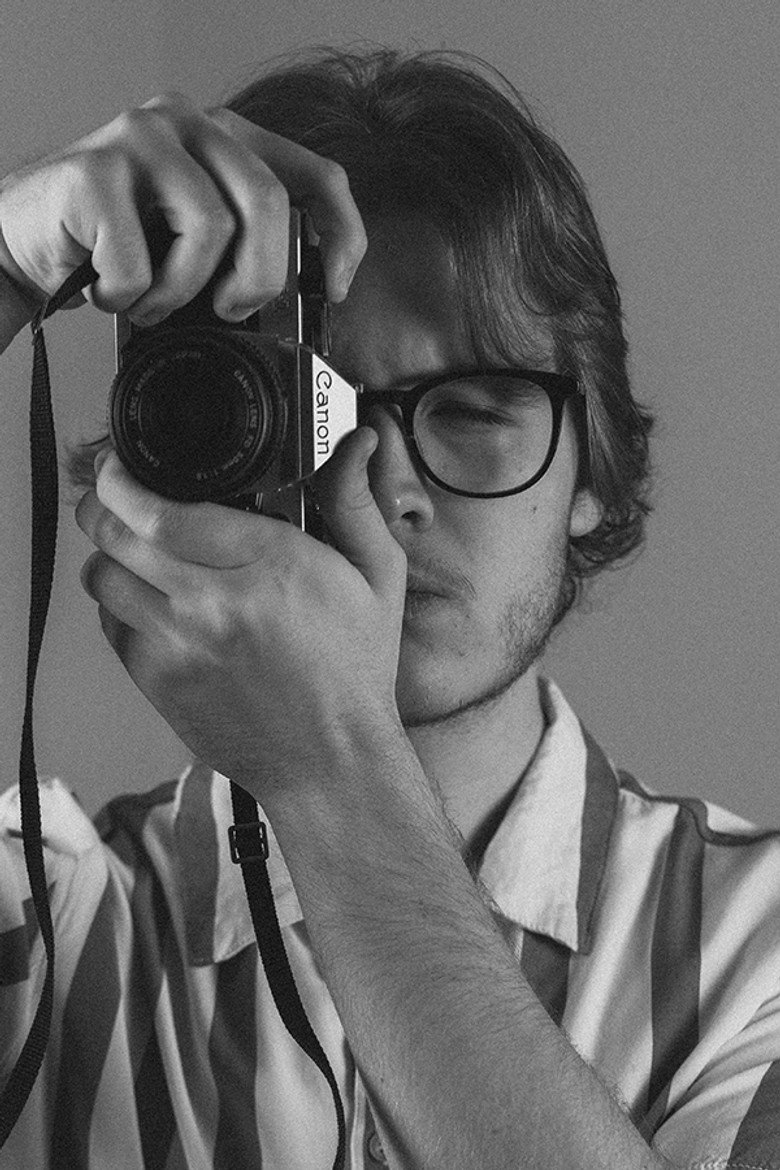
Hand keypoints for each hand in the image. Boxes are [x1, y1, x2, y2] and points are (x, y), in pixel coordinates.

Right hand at [0, 91, 365, 317]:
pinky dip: (128, 297)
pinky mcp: (95, 170)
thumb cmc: (112, 243)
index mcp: (228, 139)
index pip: (318, 174)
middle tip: (230, 309)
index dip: (342, 236)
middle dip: (258, 279)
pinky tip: (108, 290)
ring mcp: (141, 139)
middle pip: (267, 204)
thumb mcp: (193, 238)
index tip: (333, 289)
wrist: (20, 237)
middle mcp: (190, 123)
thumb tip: (308, 295)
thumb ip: (245, 242)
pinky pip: (141, 260)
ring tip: (151, 302)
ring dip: (181, 293)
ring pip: (209, 229)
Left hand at [75, 430, 406, 806]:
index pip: (162, 511)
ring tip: (135, 550)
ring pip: (103, 578)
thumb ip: (355, 501)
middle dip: (103, 505)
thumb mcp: (376, 577)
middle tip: (114, 497)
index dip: (123, 481)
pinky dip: (121, 605)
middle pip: (115, 536)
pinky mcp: (158, 682)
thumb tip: (357, 442)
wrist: (330, 761)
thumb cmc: (354, 672)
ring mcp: (178, 646)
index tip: (119, 468)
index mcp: (269, 566)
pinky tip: (153, 602)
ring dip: (110, 555)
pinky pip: (111, 626)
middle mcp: (213, 604)